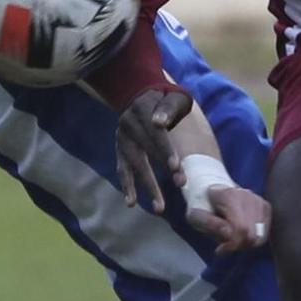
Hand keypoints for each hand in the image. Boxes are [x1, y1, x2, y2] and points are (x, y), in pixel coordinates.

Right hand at [116, 87, 192, 211]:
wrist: (139, 93)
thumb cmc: (165, 98)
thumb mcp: (173, 95)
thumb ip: (169, 107)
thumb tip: (159, 123)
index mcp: (143, 109)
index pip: (155, 132)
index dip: (166, 149)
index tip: (177, 167)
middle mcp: (128, 124)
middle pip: (147, 150)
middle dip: (164, 169)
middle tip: (181, 184)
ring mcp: (122, 138)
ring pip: (135, 164)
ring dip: (147, 186)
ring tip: (159, 207)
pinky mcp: (119, 149)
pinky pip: (122, 169)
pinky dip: (127, 186)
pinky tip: (131, 202)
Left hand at [187, 184, 271, 255]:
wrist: (214, 188)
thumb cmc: (202, 204)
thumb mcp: (196, 215)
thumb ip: (211, 224)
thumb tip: (228, 233)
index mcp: (230, 196)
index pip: (241, 228)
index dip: (232, 244)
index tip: (220, 250)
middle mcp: (249, 196)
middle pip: (252, 235)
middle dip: (237, 245)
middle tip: (224, 245)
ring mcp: (260, 201)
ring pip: (260, 237)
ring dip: (245, 243)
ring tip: (231, 239)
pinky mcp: (266, 207)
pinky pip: (263, 234)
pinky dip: (252, 239)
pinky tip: (240, 234)